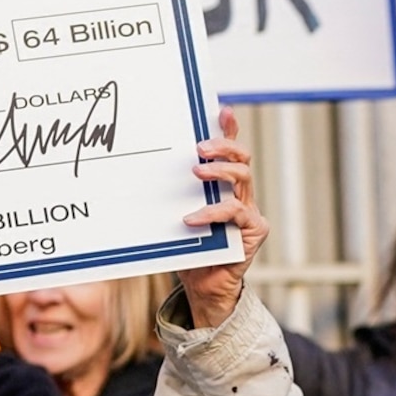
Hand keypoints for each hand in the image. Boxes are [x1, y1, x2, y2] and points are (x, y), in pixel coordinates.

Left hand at [179, 111, 266, 331]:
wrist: (203, 287)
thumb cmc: (187, 249)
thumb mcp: (176, 215)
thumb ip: (172, 194)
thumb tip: (141, 168)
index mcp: (224, 186)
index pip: (230, 149)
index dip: (229, 128)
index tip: (219, 109)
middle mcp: (241, 193)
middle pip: (242, 156)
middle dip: (223, 145)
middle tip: (200, 147)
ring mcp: (250, 211)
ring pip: (243, 177)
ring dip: (220, 170)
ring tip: (196, 172)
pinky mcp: (254, 231)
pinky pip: (236, 212)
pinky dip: (212, 213)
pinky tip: (191, 219)